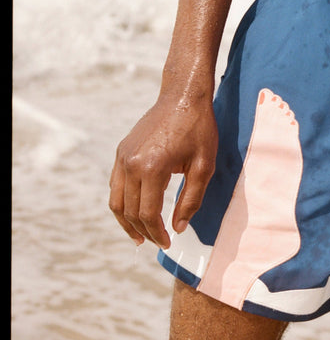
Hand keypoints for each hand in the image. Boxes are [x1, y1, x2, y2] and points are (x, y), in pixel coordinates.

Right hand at [108, 94, 217, 249]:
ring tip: (139, 236)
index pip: (148, 213)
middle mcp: (131, 163)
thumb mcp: (203, 167)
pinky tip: (135, 212)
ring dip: (127, 222)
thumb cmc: (198, 130)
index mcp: (152, 168)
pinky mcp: (121, 151)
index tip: (168, 243)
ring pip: (116, 201)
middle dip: (143, 232)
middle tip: (158, 242)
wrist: (182, 97)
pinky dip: (123, 203)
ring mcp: (122, 157)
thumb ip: (191, 200)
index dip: (157, 233)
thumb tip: (178, 228)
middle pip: (130, 211)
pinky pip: (115, 185)